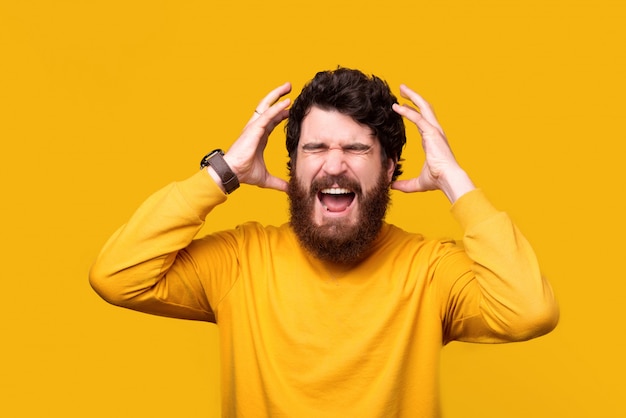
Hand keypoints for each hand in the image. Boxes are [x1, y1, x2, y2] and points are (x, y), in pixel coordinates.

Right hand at [221, 83, 291, 191]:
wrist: (232, 173)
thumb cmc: (244, 173)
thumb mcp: (266, 178)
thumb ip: (278, 182)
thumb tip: (289, 189)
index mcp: (259, 137)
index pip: (272, 120)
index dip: (281, 113)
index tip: (290, 109)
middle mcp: (256, 129)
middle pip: (268, 107)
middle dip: (278, 96)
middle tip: (289, 88)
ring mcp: (254, 127)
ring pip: (266, 106)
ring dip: (277, 95)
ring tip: (288, 87)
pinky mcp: (253, 130)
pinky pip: (267, 115)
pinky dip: (277, 108)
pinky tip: (286, 103)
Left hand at [391, 84, 474, 202]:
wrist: (449, 180)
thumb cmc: (438, 180)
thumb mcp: (418, 182)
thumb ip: (405, 184)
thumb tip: (393, 186)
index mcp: (433, 140)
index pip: (422, 121)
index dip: (413, 112)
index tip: (402, 106)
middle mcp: (435, 132)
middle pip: (425, 108)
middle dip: (414, 97)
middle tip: (402, 89)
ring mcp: (435, 131)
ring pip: (424, 107)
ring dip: (412, 96)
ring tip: (401, 88)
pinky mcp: (432, 133)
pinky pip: (418, 117)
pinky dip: (407, 111)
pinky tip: (396, 107)